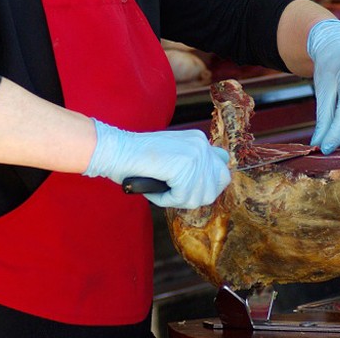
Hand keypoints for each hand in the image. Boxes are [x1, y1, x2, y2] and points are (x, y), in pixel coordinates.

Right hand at [84, 119, 230, 208]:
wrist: (117, 150)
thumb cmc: (138, 158)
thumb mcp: (173, 156)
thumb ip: (192, 165)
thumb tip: (210, 185)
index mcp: (199, 140)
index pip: (222, 168)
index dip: (208, 184)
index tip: (189, 187)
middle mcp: (201, 144)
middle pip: (217, 186)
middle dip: (196, 196)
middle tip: (174, 192)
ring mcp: (194, 154)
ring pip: (199, 197)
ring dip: (177, 200)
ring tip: (160, 188)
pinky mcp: (184, 166)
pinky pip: (181, 198)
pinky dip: (165, 199)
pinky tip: (154, 188)